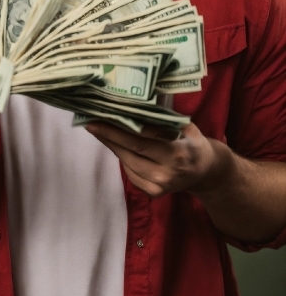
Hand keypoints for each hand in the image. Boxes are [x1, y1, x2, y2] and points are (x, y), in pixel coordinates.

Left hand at [86, 121, 218, 197]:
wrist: (205, 172)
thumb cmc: (193, 142)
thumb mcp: (185, 127)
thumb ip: (164, 119)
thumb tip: (136, 102)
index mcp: (177, 152)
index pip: (141, 138)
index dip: (119, 128)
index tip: (102, 116)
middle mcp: (167, 171)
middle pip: (130, 150)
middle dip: (108, 136)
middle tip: (91, 122)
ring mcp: (159, 185)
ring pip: (127, 162)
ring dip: (112, 146)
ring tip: (99, 130)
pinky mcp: (153, 192)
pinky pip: (131, 173)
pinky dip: (122, 157)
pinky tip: (115, 145)